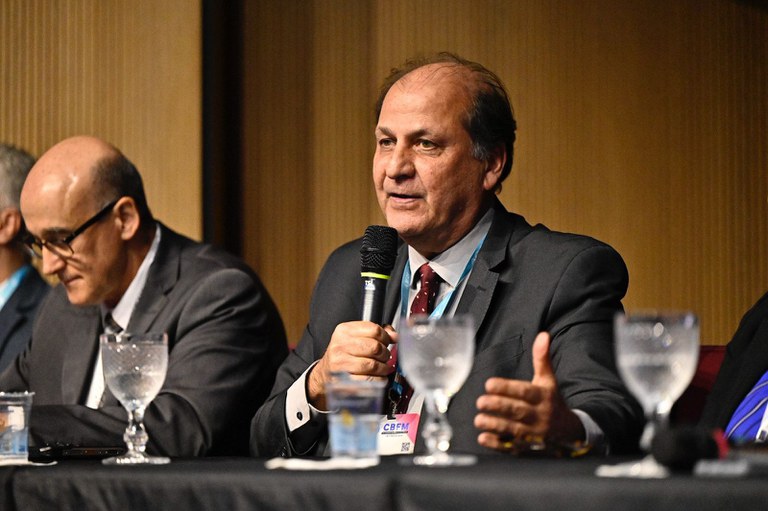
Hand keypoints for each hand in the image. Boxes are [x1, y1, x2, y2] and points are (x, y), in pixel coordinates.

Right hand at [308, 321, 395, 409]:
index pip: (374, 329)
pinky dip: (378, 380)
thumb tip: (394, 335)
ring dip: (383, 368)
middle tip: (385, 357)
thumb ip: (375, 333)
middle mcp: (340, 346)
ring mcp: (340, 364)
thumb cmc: (343, 354)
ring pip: (373, 365)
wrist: (325, 373)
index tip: (388, 342)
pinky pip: (369, 380)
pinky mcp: (343, 381)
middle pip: (375, 347)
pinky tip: (378, 377)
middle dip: (385, 354)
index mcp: (344, 331)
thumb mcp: (355, 337)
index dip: (386, 337)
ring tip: (383, 368)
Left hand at [474, 331, 584, 452]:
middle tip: (480, 402)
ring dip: (494, 425)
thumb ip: (542, 359)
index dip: (506, 388)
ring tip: (479, 419)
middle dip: (497, 406)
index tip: (489, 384)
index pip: (524, 392)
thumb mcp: (548, 381)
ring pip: (513, 430)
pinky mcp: (528, 449)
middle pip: (517, 411)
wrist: (570, 433)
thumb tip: (543, 335)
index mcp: (544, 397)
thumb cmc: (552, 402)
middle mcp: (540, 416)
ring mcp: (534, 435)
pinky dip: (497, 444)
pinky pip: (512, 447)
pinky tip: (483, 438)